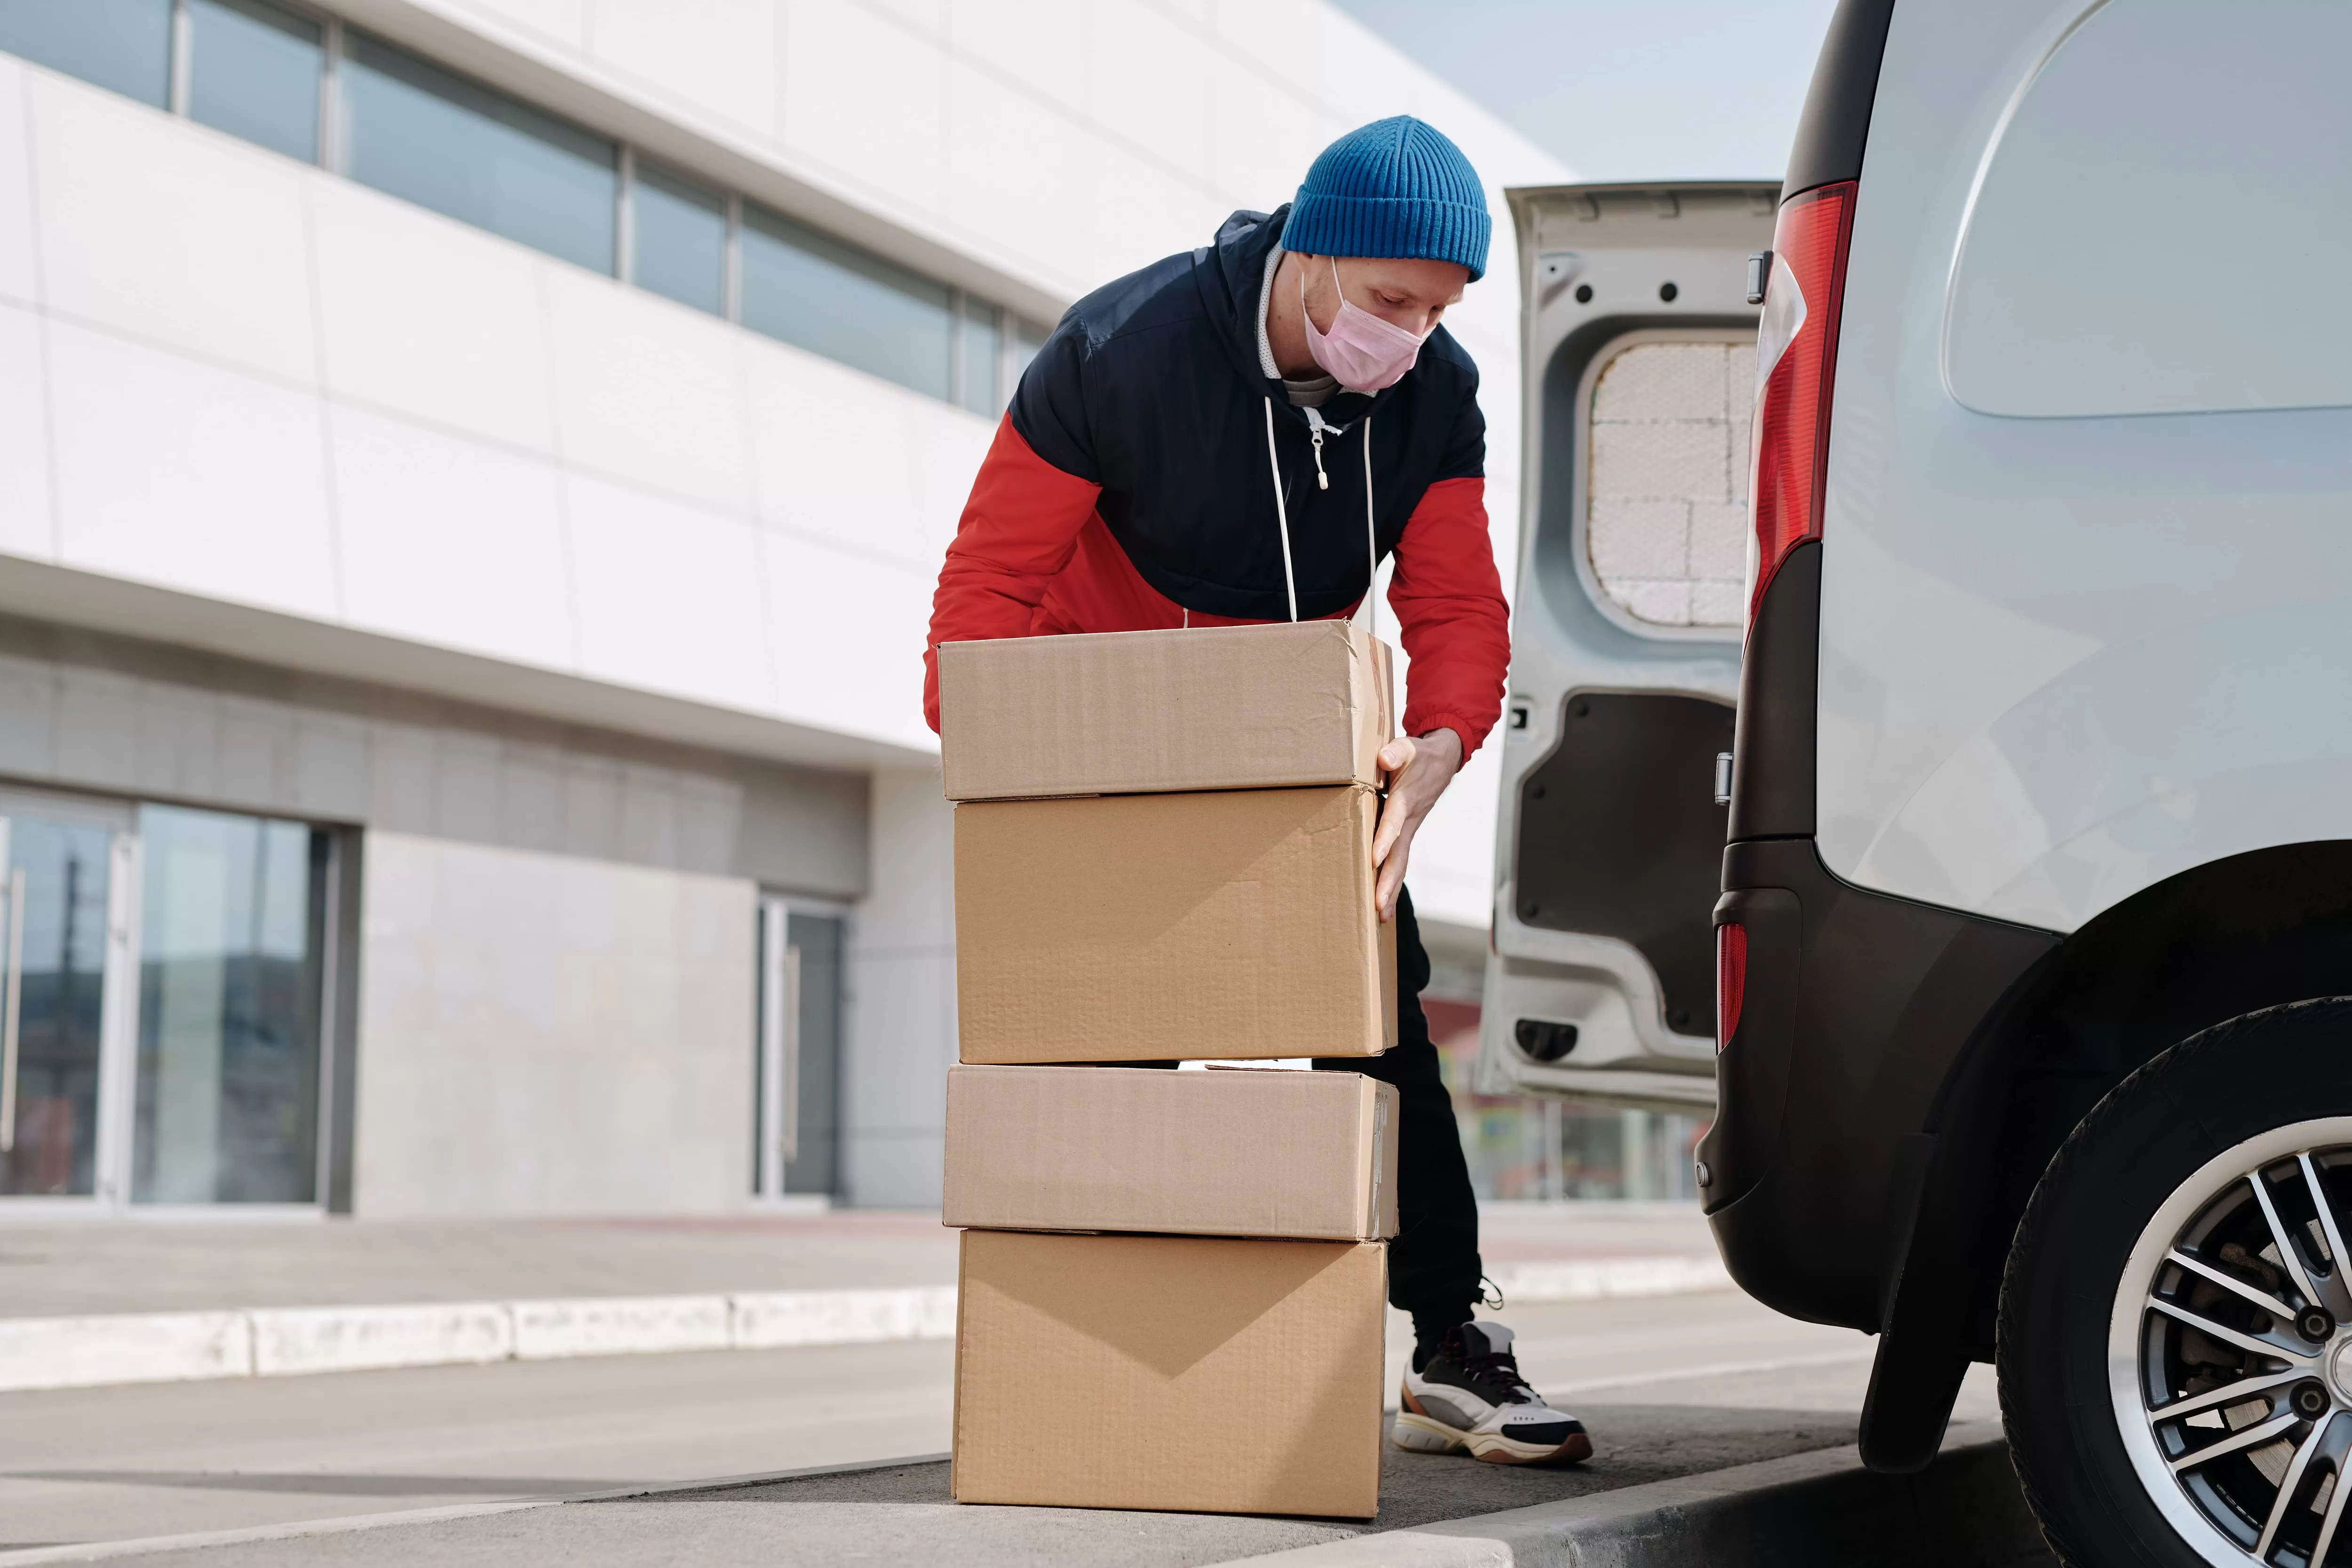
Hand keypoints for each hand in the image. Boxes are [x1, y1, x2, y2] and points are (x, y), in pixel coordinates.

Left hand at [1372, 728, 1462, 922]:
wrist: (1442, 760)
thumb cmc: (1420, 754)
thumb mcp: (1408, 746)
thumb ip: (1396, 751)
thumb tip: (1384, 759)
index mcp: (1405, 800)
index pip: (1393, 823)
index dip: (1384, 840)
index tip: (1374, 859)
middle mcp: (1409, 820)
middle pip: (1399, 855)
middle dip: (1389, 882)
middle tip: (1378, 907)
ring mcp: (1410, 829)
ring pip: (1401, 863)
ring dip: (1391, 889)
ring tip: (1381, 915)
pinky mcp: (1408, 833)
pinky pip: (1401, 859)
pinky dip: (1393, 881)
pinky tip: (1384, 901)